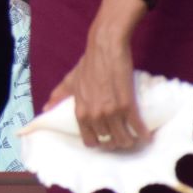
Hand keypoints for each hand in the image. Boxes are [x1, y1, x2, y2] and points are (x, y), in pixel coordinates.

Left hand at [42, 0, 146, 150]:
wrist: (105, 49)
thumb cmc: (88, 64)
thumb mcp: (70, 81)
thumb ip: (59, 95)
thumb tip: (46, 108)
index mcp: (80, 112)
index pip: (89, 140)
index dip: (98, 143)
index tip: (105, 140)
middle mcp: (94, 115)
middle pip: (109, 141)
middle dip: (116, 143)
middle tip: (123, 138)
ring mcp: (111, 111)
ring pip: (123, 138)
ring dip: (130, 141)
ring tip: (135, 138)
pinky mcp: (128, 104)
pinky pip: (137, 127)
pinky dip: (143, 134)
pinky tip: (147, 136)